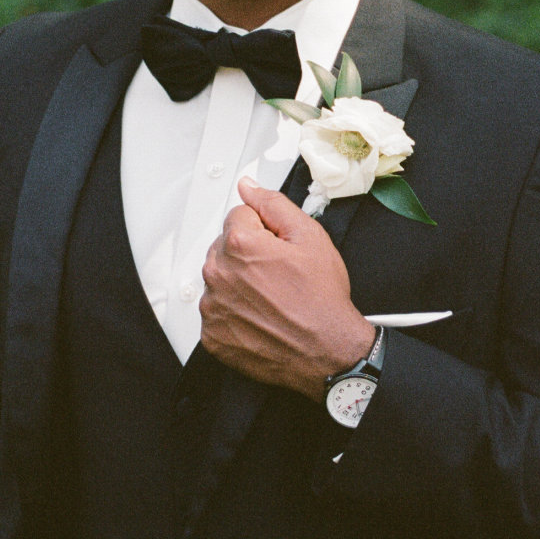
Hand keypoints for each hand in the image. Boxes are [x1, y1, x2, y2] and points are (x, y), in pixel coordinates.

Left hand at [199, 178, 375, 400]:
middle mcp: (218, 274)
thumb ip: (273, 205)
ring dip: (239, 283)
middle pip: (225, 246)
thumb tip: (248, 186)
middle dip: (248, 254)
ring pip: (220, 278)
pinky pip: (217, 311)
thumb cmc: (322, 299)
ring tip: (271, 298)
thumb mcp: (310, 237)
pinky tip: (260, 316)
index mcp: (239, 245)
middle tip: (278, 274)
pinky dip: (234, 312)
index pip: (239, 216)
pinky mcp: (212, 335)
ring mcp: (212, 307)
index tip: (279, 248)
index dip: (264, 229)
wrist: (327, 351)